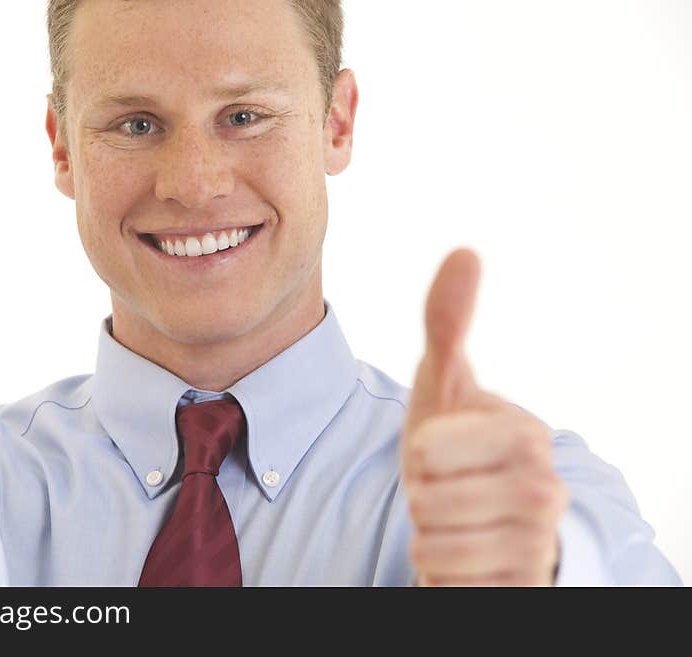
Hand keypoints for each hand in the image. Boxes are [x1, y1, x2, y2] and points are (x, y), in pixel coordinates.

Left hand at [403, 249, 568, 585]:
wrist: (474, 519)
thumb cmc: (455, 447)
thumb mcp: (442, 385)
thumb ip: (448, 322)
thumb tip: (466, 250)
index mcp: (525, 435)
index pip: (429, 452)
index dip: (420, 454)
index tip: (441, 453)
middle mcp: (544, 492)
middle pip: (428, 503)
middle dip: (420, 499)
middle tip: (444, 490)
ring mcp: (537, 547)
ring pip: (435, 550)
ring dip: (427, 538)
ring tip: (452, 522)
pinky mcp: (523, 590)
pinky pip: (449, 588)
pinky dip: (440, 576)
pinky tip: (463, 559)